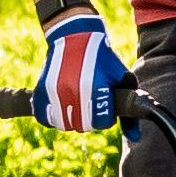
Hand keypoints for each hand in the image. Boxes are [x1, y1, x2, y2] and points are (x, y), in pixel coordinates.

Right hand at [31, 10, 132, 131]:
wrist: (75, 37)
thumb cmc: (103, 60)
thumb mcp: (122, 79)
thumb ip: (129, 111)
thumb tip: (135, 139)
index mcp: (95, 88)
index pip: (103, 122)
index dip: (106, 116)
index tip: (105, 104)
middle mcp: (73, 92)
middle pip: (84, 125)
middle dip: (91, 118)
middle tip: (91, 103)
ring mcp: (53, 93)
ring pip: (64, 124)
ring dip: (72, 118)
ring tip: (77, 102)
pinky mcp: (40, 93)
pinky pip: (46, 118)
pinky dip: (53, 116)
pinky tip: (62, 104)